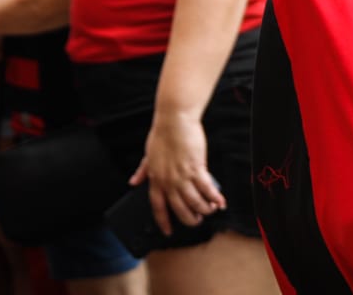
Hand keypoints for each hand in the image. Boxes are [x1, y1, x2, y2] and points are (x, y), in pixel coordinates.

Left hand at [129, 110, 223, 235]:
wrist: (174, 121)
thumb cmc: (162, 135)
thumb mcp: (148, 155)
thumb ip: (142, 171)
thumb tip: (133, 182)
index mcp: (155, 179)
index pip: (158, 207)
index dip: (163, 221)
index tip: (168, 231)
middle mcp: (168, 181)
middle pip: (179, 209)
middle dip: (189, 219)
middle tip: (196, 221)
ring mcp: (182, 176)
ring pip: (194, 202)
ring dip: (203, 209)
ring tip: (210, 210)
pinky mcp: (196, 168)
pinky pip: (206, 188)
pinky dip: (214, 197)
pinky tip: (220, 202)